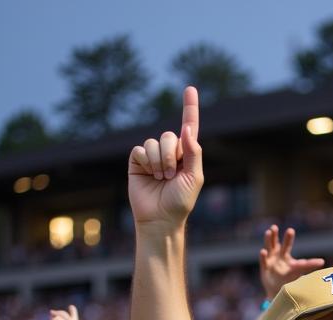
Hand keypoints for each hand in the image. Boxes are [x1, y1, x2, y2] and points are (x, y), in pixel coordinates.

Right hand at [128, 86, 202, 229]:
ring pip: (154, 142)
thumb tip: (186, 129)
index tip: (190, 89)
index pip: (189, 127)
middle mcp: (170, 152)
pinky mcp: (138, 161)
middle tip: (171, 176)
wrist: (160, 218)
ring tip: (161, 179)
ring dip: (159, 161)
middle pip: (169, 136)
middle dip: (171, 156)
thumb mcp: (194, 178)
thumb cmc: (180, 202)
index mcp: (187, 155)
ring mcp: (153, 156)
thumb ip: (193, 153)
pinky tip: (149, 175)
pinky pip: (141, 149)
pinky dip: (146, 161)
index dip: (189, 108)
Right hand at [259, 225, 324, 300]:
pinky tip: (263, 251)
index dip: (288, 238)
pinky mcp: (265, 269)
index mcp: (285, 256)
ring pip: (269, 249)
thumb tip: (322, 261)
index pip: (287, 245)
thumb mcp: (298, 271)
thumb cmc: (288, 279)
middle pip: (278, 245)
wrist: (276, 290)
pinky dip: (263, 256)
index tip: (290, 230)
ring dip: (268, 240)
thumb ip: (309, 265)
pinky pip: (263, 262)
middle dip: (277, 236)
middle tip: (278, 227)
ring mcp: (270, 262)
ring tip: (269, 232)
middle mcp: (277, 256)